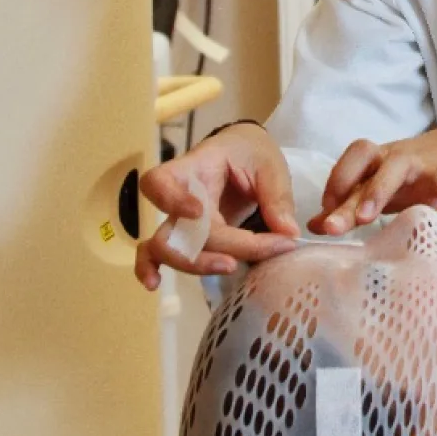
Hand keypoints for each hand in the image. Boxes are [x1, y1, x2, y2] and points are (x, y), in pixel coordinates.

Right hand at [135, 123, 299, 290]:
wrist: (243, 152)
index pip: (162, 180)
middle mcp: (178, 195)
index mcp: (195, 168)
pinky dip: (150, 268)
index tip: (198, 212)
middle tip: (240, 256)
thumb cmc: (251, 153)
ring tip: (228, 268)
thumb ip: (277, 197)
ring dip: (194, 264)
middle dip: (207, 249)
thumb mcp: (270, 165)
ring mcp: (178, 217)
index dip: (171, 199)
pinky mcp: (186, 235)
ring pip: (165, 247)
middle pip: (173, 228)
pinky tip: (154, 284)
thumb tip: (287, 234)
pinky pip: (156, 253)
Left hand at [309, 122, 436, 235]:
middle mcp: (396, 157)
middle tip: (334, 227)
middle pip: (366, 161)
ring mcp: (425, 161)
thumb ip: (351, 206)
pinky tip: (435, 202)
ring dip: (380, 188)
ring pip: (399, 163)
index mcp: (377, 162)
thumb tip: (314, 225)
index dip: (334, 185)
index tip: (324, 220)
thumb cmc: (418, 177)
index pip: (349, 162)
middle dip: (348, 195)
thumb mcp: (384, 190)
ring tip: (369, 219)